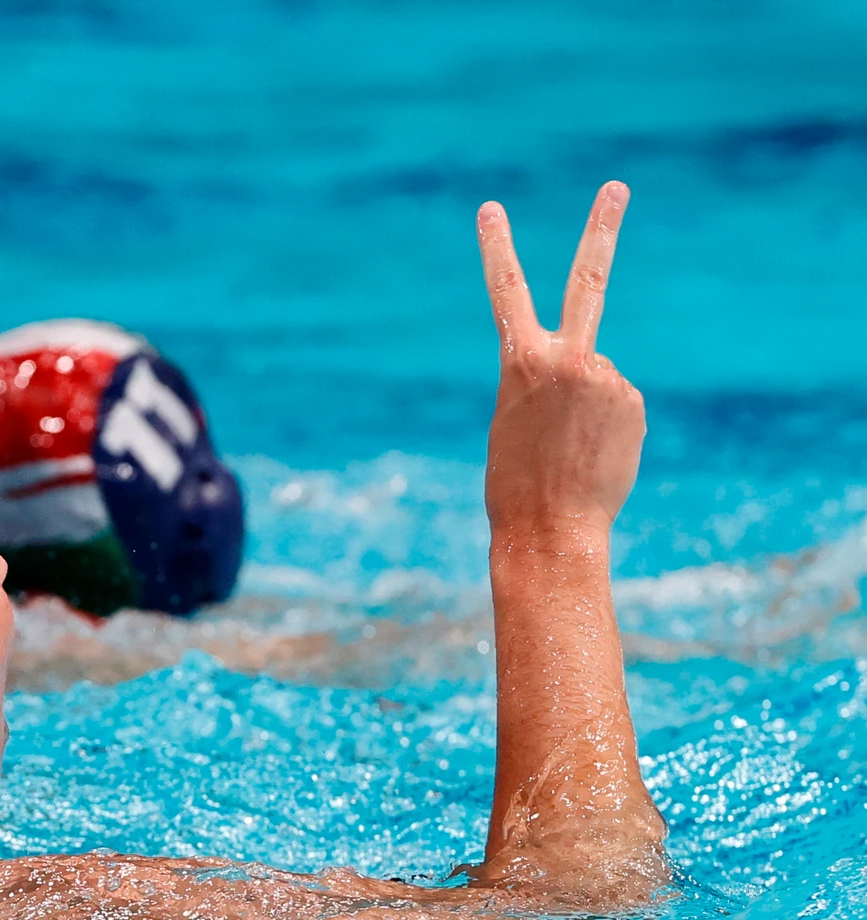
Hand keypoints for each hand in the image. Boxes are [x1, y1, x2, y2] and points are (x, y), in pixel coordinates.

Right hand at [478, 182, 645, 547]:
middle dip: (600, 229)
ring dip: (585, 406)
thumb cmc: (515, 482)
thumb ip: (549, 378)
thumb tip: (598, 371)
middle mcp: (569, 358)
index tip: (490, 207)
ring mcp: (608, 378)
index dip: (495, 247)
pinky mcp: (634, 403)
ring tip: (568, 448)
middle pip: (588, 280)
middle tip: (616, 187)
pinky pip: (616, 402)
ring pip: (597, 374)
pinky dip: (604, 425)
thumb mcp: (514, 416)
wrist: (550, 529)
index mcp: (521, 361)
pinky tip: (591, 455)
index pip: (506, 291)